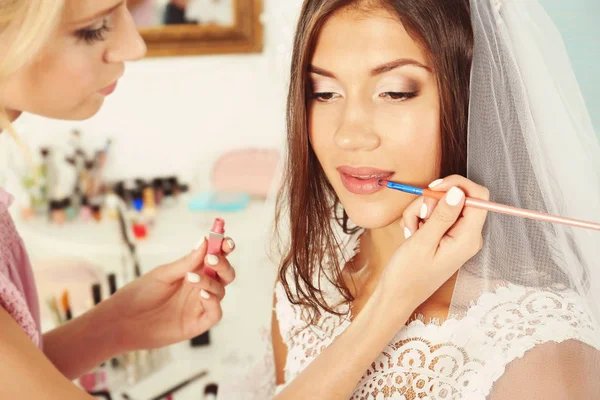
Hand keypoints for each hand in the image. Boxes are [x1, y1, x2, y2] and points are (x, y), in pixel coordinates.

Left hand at [107, 237, 235, 350]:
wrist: (122, 321)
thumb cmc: (139, 294)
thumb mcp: (162, 274)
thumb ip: (186, 262)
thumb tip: (205, 241)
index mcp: (193, 271)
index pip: (215, 257)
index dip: (224, 248)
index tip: (226, 241)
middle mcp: (200, 287)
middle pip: (225, 274)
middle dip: (224, 264)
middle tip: (212, 258)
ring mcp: (199, 305)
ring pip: (220, 291)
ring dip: (211, 281)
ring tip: (191, 278)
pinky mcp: (197, 323)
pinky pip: (215, 313)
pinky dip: (214, 303)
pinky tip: (203, 295)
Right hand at [376, 175, 488, 314]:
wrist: (397, 296)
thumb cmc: (408, 274)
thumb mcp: (423, 242)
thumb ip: (443, 215)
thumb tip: (458, 191)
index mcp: (468, 238)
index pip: (478, 196)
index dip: (458, 185)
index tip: (434, 187)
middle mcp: (467, 235)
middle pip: (457, 198)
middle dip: (431, 201)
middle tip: (417, 217)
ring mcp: (456, 235)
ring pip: (441, 204)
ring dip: (420, 211)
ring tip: (411, 230)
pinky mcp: (444, 236)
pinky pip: (434, 215)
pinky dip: (419, 218)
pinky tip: (411, 233)